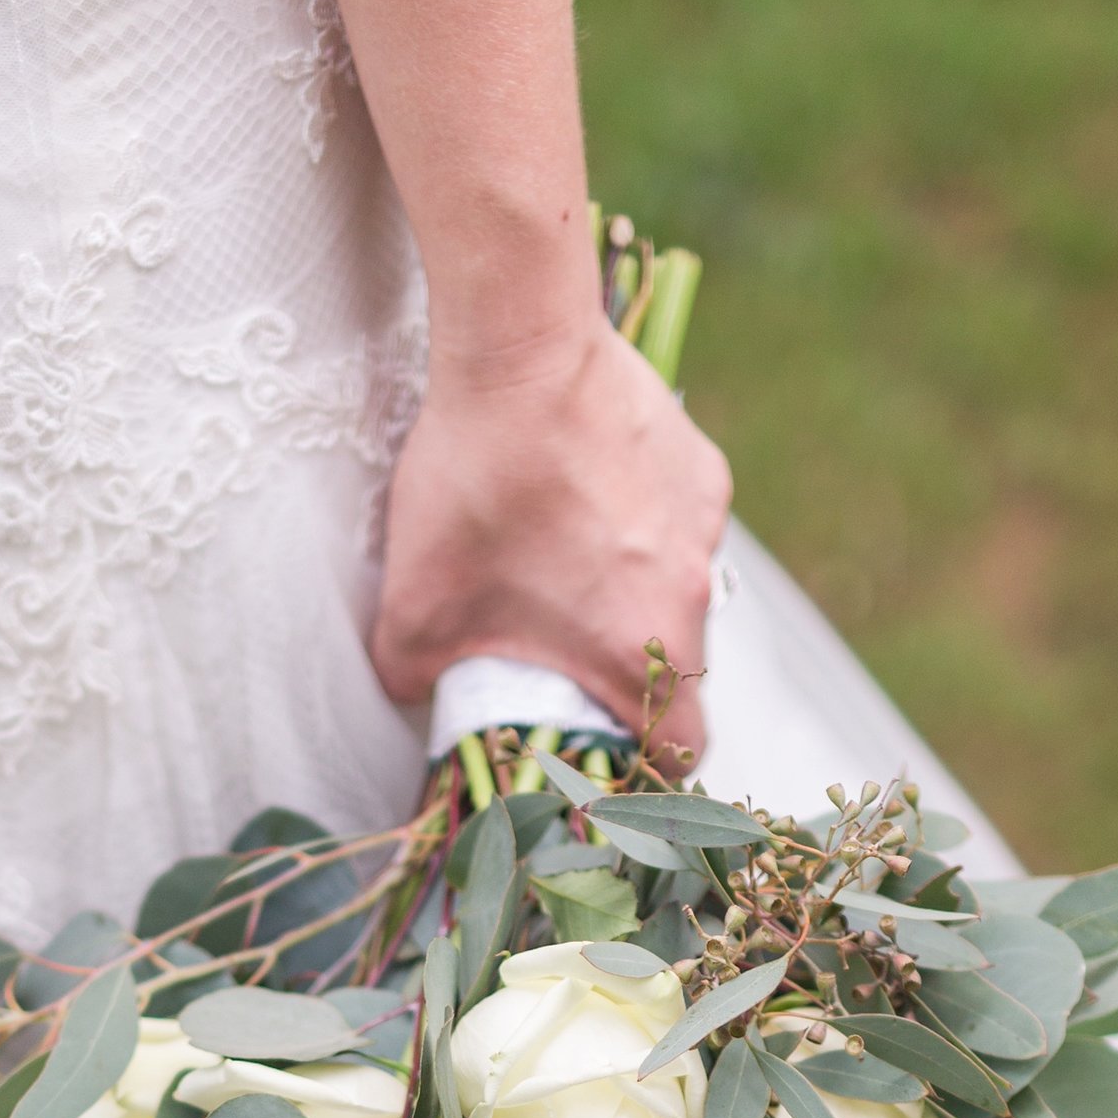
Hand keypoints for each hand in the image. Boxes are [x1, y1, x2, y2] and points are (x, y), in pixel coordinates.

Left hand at [370, 322, 732, 769]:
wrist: (524, 350)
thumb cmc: (476, 488)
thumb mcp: (416, 608)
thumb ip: (413, 675)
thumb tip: (410, 692)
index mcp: (643, 651)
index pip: (681, 750)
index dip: (649, 767)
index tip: (615, 755)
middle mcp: (694, 595)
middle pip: (674, 669)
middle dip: (622, 670)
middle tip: (560, 647)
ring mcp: (706, 528)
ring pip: (675, 591)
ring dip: (630, 593)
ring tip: (562, 554)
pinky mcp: (702, 467)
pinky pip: (676, 523)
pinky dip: (639, 525)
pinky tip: (583, 492)